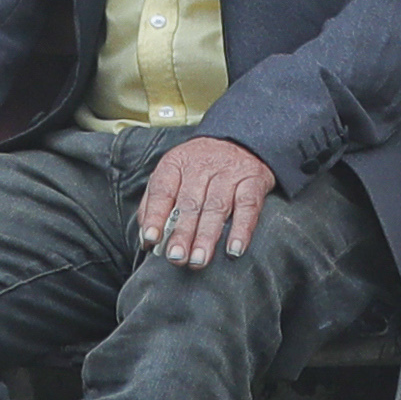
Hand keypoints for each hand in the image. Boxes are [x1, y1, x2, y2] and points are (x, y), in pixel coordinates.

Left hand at [132, 134, 273, 269]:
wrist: (241, 139)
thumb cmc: (200, 168)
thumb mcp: (173, 175)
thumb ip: (156, 204)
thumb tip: (147, 239)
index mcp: (176, 163)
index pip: (162, 190)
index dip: (156, 215)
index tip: (151, 239)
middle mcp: (202, 166)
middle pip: (190, 203)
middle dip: (182, 233)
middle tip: (176, 257)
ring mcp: (229, 172)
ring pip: (216, 207)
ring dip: (206, 236)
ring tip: (199, 260)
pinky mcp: (253, 180)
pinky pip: (248, 206)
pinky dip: (242, 229)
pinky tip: (234, 249)